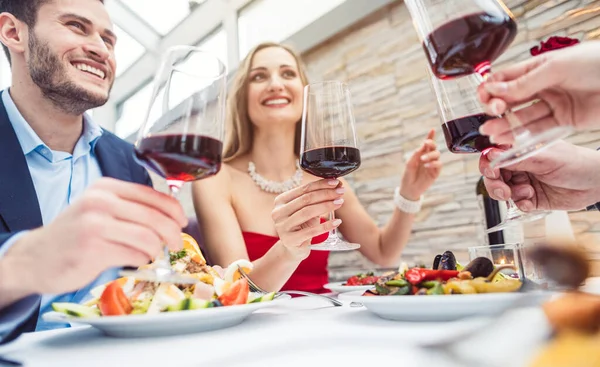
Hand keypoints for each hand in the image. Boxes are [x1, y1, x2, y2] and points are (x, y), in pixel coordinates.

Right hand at [2, 178, 187, 296]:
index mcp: (106, 187)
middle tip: (176, 244)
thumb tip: (171, 217)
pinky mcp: (93, 249)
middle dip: (173, 233)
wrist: (35, 257)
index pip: (153, 195)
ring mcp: (95, 225)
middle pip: (155, 217)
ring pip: (148, 238)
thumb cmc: (75, 234)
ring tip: (150, 254)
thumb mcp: (99, 209)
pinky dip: (141, 260)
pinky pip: (134, 255)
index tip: (182, 222)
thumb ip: (130, 207)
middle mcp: (100, 201)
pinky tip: (134, 260)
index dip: (174, 211)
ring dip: (156, 250)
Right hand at [271, 179, 343, 259]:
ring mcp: (282, 227)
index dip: (321, 185)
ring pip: (307, 212)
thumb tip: (337, 185)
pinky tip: (338, 222)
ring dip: (326, 206)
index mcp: (280, 201)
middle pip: (306, 199)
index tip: (336, 182)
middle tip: (340, 192)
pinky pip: (311, 231)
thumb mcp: (307, 210)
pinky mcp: (290, 240)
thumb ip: (317, 198)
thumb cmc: (302, 225)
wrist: (293, 249)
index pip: (303, 189)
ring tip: (340, 202)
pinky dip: (326, 225)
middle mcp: (278, 212)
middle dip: (325, 194)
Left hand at [400, 129, 441, 199]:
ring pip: (437, 154)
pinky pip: (438, 164)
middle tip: (426, 144)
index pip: (427, 144)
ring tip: (423, 159)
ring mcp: (433, 164)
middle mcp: (428, 158)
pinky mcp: (436, 172)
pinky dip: (433, 163)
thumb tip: (423, 145)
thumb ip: (416, 154)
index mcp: (421, 154)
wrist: (409, 189)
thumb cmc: (408, 175)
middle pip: (434, 147)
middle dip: (431, 143)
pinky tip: (427, 166)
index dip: (430, 136)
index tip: (432, 129)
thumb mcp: (410, 163)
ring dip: (430, 155)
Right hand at [477, 41, 599, 144]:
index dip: (492, 88)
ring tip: (489, 133)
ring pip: (522, 117)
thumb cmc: (597, 64)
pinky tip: (506, 138)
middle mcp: (545, 86)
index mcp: (540, 67)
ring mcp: (554, 105)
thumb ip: (525, 83)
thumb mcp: (556, 68)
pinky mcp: (564, 122)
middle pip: (512, 100)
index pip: (507, 79)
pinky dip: (521, 136)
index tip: (482, 97)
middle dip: (496, 109)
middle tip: (488, 117)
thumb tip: (494, 90)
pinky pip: (538, 131)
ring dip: (505, 125)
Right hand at [479, 141, 599, 210]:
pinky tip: (531, 201)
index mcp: (520, 150)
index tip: (491, 170)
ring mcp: (524, 182)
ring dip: (509, 195)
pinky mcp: (531, 198)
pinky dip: (521, 204)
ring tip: (525, 193)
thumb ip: (515, 158)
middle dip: (495, 184)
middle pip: (493, 175)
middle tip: (503, 190)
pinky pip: (516, 204)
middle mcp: (520, 166)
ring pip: (502, 191)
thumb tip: (491, 154)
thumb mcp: (543, 158)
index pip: (494, 154)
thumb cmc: (575, 163)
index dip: (488, 163)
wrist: (596, 183)